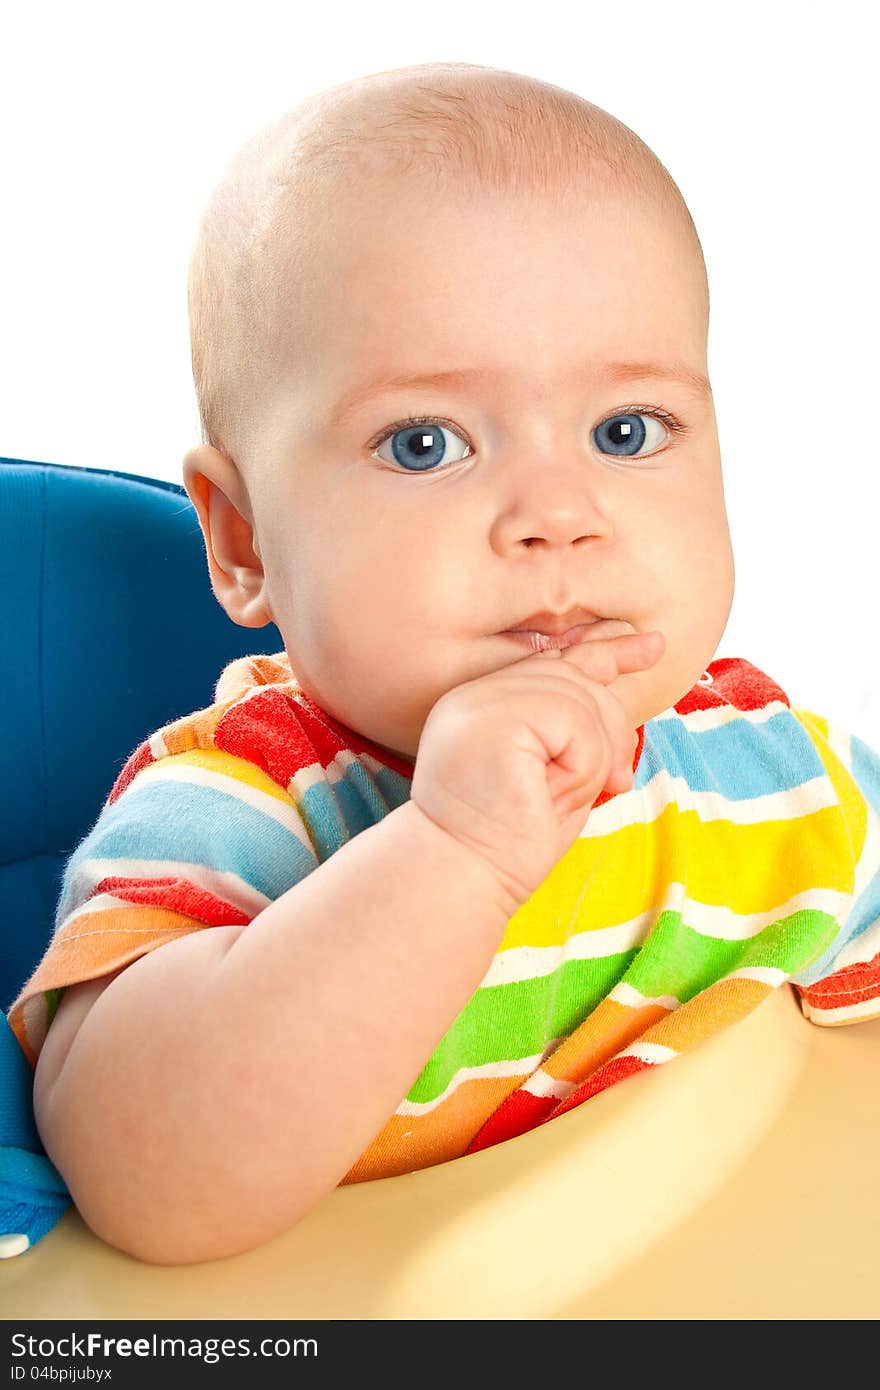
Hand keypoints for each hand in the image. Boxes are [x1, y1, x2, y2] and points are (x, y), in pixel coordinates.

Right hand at [411, 623, 664, 908]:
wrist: (463, 878)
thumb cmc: (508, 841)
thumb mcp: (554, 773)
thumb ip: (576, 728)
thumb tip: (621, 687)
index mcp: (483, 702)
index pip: (555, 659)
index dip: (607, 650)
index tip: (652, 646)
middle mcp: (477, 693)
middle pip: (576, 677)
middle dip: (612, 731)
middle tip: (616, 782)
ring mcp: (482, 702)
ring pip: (582, 701)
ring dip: (592, 761)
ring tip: (562, 799)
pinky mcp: (496, 720)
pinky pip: (575, 725)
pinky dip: (581, 768)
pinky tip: (552, 796)